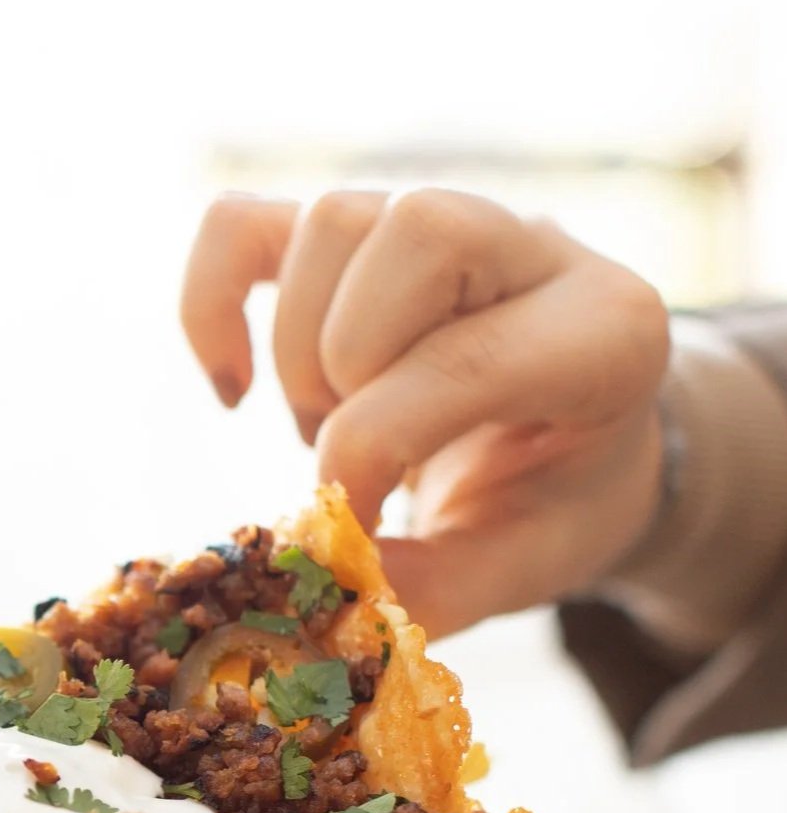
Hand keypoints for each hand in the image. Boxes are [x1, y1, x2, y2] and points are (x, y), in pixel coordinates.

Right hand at [179, 189, 670, 635]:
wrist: (571, 445)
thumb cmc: (551, 503)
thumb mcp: (522, 566)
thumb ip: (438, 589)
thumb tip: (328, 583)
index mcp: (602, 333)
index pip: (466, 354)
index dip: (374, 447)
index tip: (352, 527)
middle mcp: (530, 248)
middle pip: (411, 233)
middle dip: (347, 367)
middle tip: (356, 455)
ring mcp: (437, 225)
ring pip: (332, 222)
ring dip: (298, 348)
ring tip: (326, 425)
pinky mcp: (354, 237)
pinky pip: (240, 223)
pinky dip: (209, 302)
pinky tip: (232, 386)